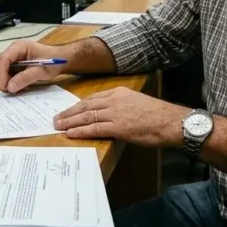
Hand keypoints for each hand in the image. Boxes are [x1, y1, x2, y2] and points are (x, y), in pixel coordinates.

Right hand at [0, 40, 63, 92]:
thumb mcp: (40, 71)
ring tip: (16, 88)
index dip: (1, 72)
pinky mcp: (17, 61)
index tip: (4, 86)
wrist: (61, 59)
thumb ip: (25, 78)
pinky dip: (12, 79)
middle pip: (2, 63)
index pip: (4, 58)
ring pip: (4, 68)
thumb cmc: (53, 61)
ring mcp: (15, 55)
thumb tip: (10, 87)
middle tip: (8, 90)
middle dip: (3, 77)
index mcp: (20, 47)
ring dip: (7, 79)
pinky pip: (9, 71)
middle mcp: (15, 49)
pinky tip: (19, 85)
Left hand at [53, 87, 189, 146]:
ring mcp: (115, 113)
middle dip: (69, 113)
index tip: (68, 110)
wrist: (171, 121)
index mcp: (118, 92)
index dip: (77, 106)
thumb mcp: (136, 102)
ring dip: (70, 122)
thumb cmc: (157, 115)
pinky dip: (81, 131)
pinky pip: (95, 128)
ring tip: (59, 126)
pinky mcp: (118, 127)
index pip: (92, 98)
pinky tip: (71, 133)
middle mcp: (114, 100)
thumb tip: (109, 115)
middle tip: (56, 119)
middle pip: (85, 106)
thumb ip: (121, 106)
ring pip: (87, 116)